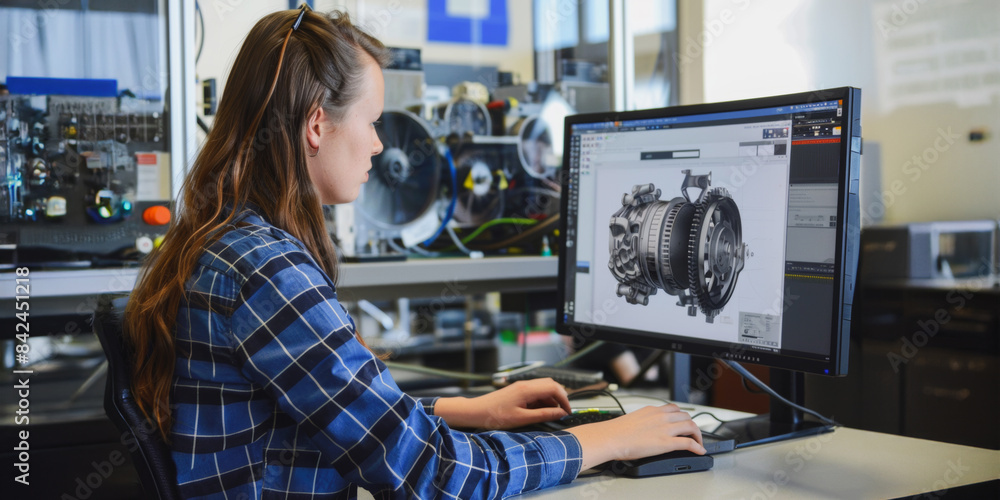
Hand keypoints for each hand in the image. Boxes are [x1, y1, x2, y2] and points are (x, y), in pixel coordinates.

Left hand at [433, 378, 570, 429]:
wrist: (476, 412)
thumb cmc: (495, 417)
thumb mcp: (522, 419)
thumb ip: (543, 415)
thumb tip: (561, 413)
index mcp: (527, 389)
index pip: (554, 387)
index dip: (565, 399)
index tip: (569, 412)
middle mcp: (526, 384)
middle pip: (550, 385)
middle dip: (560, 398)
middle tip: (563, 413)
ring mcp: (521, 386)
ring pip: (543, 389)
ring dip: (551, 400)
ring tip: (551, 415)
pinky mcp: (517, 391)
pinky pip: (535, 393)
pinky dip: (542, 401)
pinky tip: (540, 412)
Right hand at [567, 404, 705, 470]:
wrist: (611, 437)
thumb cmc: (616, 431)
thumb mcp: (633, 419)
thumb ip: (644, 420)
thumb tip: (646, 428)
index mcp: (652, 410)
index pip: (674, 409)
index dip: (682, 416)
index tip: (683, 422)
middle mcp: (661, 417)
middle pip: (686, 416)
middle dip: (691, 425)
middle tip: (692, 434)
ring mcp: (665, 429)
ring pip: (691, 426)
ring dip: (697, 435)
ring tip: (698, 442)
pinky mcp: (667, 442)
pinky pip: (688, 443)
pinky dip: (698, 446)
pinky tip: (700, 450)